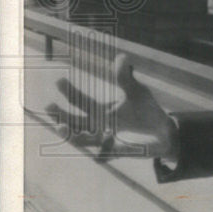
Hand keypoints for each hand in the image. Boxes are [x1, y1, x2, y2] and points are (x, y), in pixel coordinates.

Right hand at [45, 55, 176, 160]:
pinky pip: (106, 154)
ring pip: (83, 140)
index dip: (69, 91)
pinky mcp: (119, 151)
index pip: (80, 100)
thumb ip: (126, 78)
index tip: (59, 80)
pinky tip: (104, 144)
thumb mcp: (136, 91)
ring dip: (72, 135)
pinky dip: (103, 151)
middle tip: (49, 106)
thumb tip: (121, 57)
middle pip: (74, 121)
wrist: (164, 130)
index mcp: (100, 110)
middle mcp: (98, 126)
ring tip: (61, 127)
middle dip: (61, 115)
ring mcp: (106, 140)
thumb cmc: (146, 109)